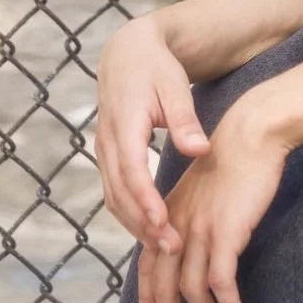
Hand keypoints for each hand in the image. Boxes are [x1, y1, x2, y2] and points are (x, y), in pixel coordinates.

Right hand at [93, 15, 211, 248]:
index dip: (145, 199)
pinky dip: (129, 213)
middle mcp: (108, 141)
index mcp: (124, 123)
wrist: (127, 54)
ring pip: (113, 196)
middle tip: (171, 248)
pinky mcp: (107, 155)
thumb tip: (199, 150)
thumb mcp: (174, 86)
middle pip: (119, 192)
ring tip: (164, 247)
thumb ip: (184, 120)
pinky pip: (113, 191)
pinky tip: (150, 229)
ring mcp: (103, 149)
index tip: (163, 223)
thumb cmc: (156, 68)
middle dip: (142, 224)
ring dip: (135, 224)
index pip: (132, 169)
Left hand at [138, 94, 290, 302]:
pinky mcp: (225, 233)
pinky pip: (221, 282)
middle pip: (164, 285)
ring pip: (192, 290)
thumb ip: (193, 216)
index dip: (147, 298)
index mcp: (168, 215)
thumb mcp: (203, 189)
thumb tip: (195, 243)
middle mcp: (176, 226)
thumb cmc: (234, 159)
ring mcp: (199, 230)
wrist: (251, 135)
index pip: (148, 265)